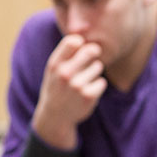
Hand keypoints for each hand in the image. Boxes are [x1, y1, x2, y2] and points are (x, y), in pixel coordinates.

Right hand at [32, 34, 106, 148]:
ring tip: (83, 80)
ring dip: (95, 71)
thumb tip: (84, 40)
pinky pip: (102, 82)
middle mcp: (65, 74)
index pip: (72, 42)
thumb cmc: (57, 86)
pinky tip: (88, 91)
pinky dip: (98, 85)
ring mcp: (77, 85)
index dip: (80, 42)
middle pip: (90, 50)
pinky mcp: (89, 96)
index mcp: (55, 64)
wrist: (55, 115)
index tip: (81, 47)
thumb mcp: (54, 69)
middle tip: (92, 56)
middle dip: (94, 52)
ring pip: (98, 66)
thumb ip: (66, 54)